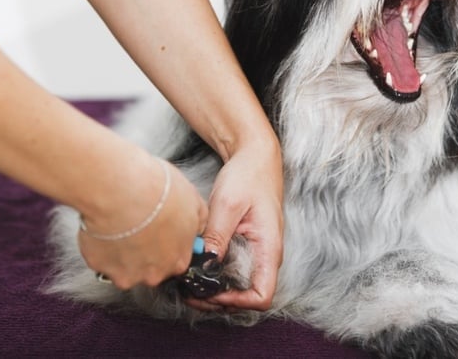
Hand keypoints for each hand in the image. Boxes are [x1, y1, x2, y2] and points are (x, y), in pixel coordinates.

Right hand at [78, 157, 207, 289]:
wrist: (120, 190)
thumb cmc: (157, 191)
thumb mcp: (192, 200)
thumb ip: (197, 221)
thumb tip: (196, 228)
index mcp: (178, 260)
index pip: (176, 261)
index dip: (168, 244)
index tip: (160, 231)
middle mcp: (153, 274)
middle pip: (150, 268)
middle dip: (145, 251)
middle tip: (139, 224)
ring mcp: (125, 273)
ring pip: (123, 267)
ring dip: (122, 250)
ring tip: (120, 223)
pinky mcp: (99, 266)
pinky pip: (100, 258)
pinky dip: (100, 246)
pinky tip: (104, 225)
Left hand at [186, 140, 283, 311]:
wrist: (256, 156)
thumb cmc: (248, 175)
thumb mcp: (228, 204)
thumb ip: (217, 236)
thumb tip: (205, 265)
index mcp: (269, 248)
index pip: (262, 295)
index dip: (236, 301)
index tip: (210, 291)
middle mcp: (267, 255)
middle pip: (249, 298)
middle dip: (220, 301)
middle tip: (189, 291)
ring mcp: (258, 252)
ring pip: (241, 287)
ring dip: (216, 291)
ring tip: (188, 283)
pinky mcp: (248, 247)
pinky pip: (236, 272)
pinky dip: (216, 277)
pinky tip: (197, 268)